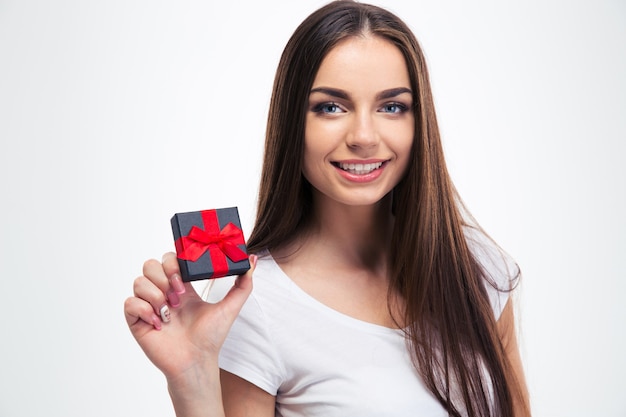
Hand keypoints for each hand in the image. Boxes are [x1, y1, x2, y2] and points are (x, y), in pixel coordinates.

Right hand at [124, 252, 256, 380]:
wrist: (197, 361)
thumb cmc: (211, 337)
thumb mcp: (231, 306)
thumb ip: (244, 283)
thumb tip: (253, 259)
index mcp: (182, 287)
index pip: (170, 259)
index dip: (175, 261)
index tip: (185, 273)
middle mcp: (164, 293)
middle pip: (151, 265)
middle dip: (165, 276)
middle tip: (179, 294)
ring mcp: (149, 306)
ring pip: (139, 281)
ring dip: (156, 293)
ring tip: (169, 311)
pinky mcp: (137, 320)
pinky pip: (130, 302)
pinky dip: (144, 309)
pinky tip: (159, 322)